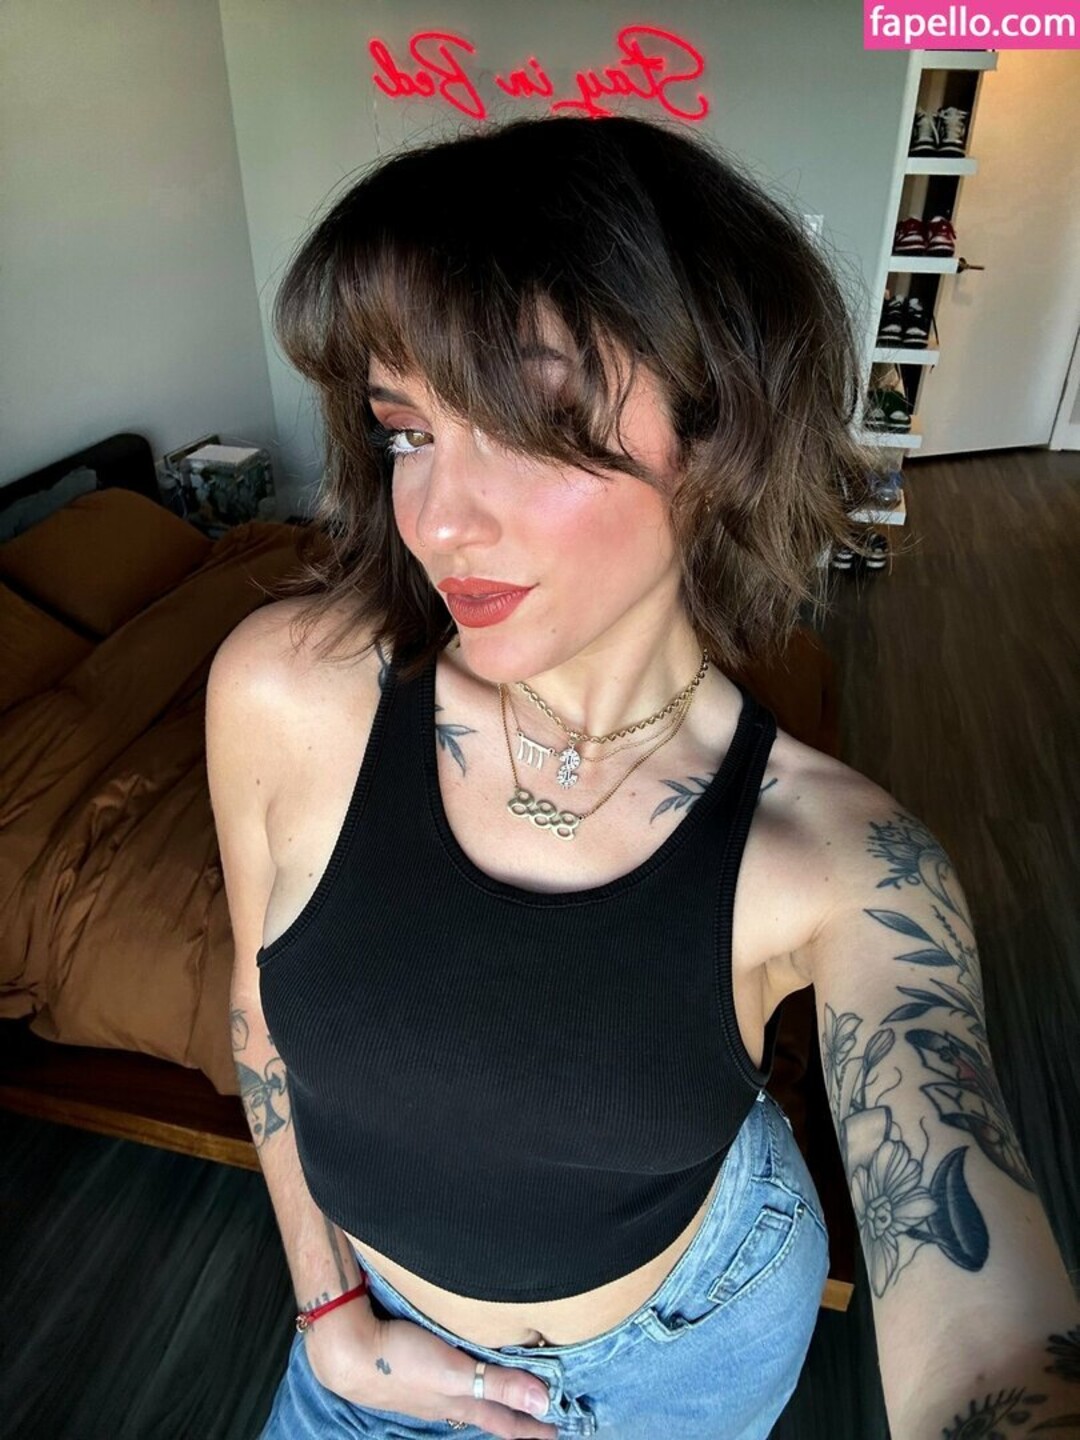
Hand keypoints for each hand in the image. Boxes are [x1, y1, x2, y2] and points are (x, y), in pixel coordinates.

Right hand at [305, 1309, 559, 1438]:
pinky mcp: (418, 1374)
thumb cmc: (403, 1362)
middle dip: (517, 1415)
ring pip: (472, 1399)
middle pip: (491, 1412)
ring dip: (495, 1397)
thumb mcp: (455, 1373)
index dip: (533, 1428)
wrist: (351, 1353)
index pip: (507, 1421)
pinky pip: (455, 1383)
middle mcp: (450, 1401)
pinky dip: (470, 1382)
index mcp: (463, 1403)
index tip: (559, 1432)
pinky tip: (466, 1373)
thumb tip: (544, 1403)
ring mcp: (431, 1391)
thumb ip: (498, 1385)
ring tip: (511, 1397)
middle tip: (542, 1416)